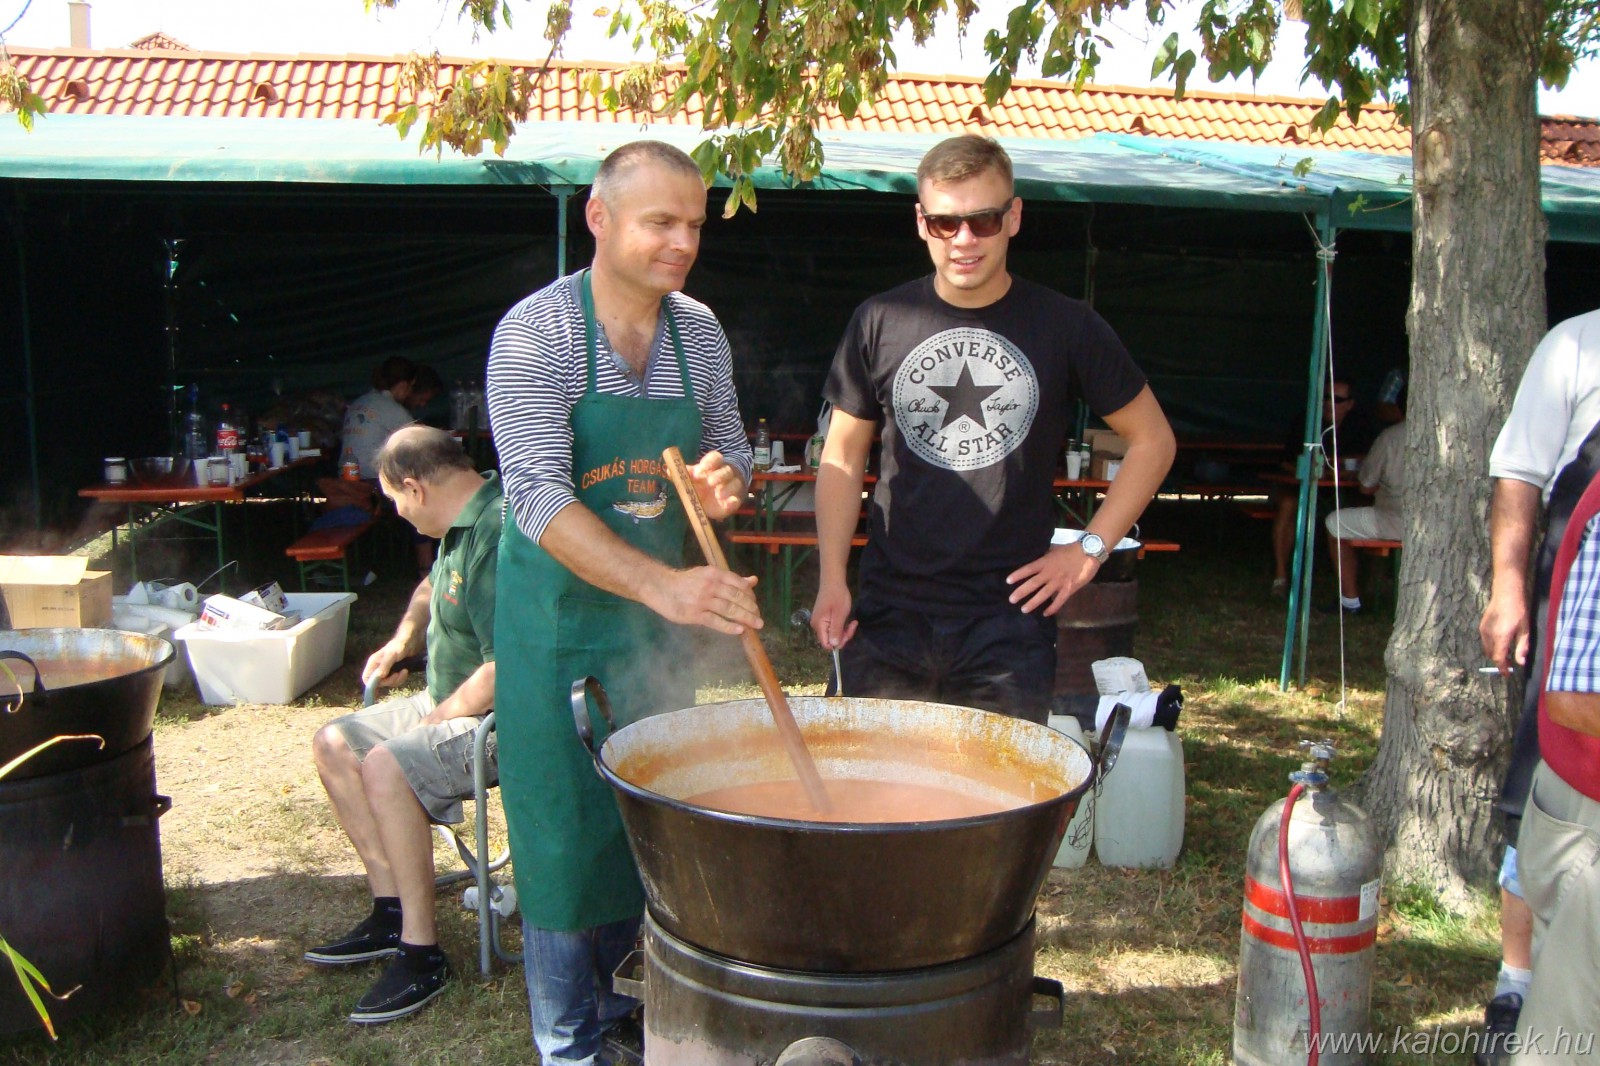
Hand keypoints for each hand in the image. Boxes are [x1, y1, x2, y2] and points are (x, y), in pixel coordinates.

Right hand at [361, 642, 410, 687]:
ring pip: (388, 683)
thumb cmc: (399, 646)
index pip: (366, 678)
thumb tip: (378, 677)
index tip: (383, 683)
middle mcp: (378, 668)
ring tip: (404, 671)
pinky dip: (401, 678)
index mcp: (373, 663)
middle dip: (390, 681)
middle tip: (398, 674)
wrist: (411, 642)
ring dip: (397, 679)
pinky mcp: (394, 672)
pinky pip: (395, 681)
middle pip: (379, 683)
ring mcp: (386, 671)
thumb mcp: (391, 655)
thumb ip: (384, 666)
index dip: (372, 684)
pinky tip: (405, 671)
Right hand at [645, 566, 763, 634]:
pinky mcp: (694, 614)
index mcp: (715, 574)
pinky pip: (715, 621)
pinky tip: (739, 630)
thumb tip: (753, 581)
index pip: (739, 584)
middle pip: (737, 598)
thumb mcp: (708, 575)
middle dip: (751, 609)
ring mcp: (702, 600)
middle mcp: (710, 585)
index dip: (751, 596)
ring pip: (729, 609)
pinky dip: (729, 626)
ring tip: (756, 625)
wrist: (660, 586)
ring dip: (745, 618)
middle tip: (759, 618)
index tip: (755, 605)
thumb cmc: (686, 582)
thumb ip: (731, 579)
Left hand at [690, 450, 745, 520]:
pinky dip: (734, 501)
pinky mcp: (735, 500)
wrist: (716, 499)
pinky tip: (730, 503)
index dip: (709, 462)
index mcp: (713, 466)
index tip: (701, 470)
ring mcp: (732, 486)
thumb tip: (668, 470)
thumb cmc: (701, 485)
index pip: (715, 458)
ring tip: (719, 495)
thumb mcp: (692, 479)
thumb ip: (684, 475)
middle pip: (726, 470)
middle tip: (710, 482)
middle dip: (719, 475)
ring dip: (727, 488)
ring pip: (735, 483)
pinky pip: (738, 499)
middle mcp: (725, 474)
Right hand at [810, 579, 857, 649]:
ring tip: (852, 621)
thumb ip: (836, 630)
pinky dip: (841, 626)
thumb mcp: (840, 614)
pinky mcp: (823, 618)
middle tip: (852, 625)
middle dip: (843, 636)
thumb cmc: (837, 596)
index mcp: (819, 625)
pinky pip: (832, 628)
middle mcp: (816, 625)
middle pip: (830, 640)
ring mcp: (819, 622)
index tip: (848, 633)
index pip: (826, 644)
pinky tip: (846, 619)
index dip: (838, 643)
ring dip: (844, 630)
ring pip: (833, 634)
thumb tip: (834, 645)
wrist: (833, 581)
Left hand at [1006, 545, 1098, 615]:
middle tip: (1011, 600)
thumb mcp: (1054, 550)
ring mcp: (1059, 582)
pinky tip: (1045, 613)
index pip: (1028, 569)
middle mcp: (1049, 573)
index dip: (1018, 575)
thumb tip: (1036, 558)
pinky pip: (1059, 601)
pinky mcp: (1069, 589)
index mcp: (1045, 562)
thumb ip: (1045, 556)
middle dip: (1021, 592)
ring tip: (1023, 609)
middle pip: (1032, 583)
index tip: (1008, 581)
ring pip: (1043, 594)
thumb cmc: (1070, 550)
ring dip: (1033, 602)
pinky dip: (1052, 608)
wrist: (1088, 552)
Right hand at [1480, 591, 1529, 673]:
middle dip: (1499, 662)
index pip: (1499, 659)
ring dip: (1495, 654)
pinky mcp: (1481, 626)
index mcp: (1501, 637)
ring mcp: (1483, 631)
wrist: (1506, 593)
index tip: (1507, 674)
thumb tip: (1521, 663)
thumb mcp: (1525, 630)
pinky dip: (1492, 646)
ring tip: (1507, 653)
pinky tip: (1501, 642)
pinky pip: (1485, 642)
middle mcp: (1489, 636)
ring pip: (1487, 649)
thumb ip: (1522, 647)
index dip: (1503, 669)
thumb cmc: (1519, 610)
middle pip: (1492, 655)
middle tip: (1510, 664)